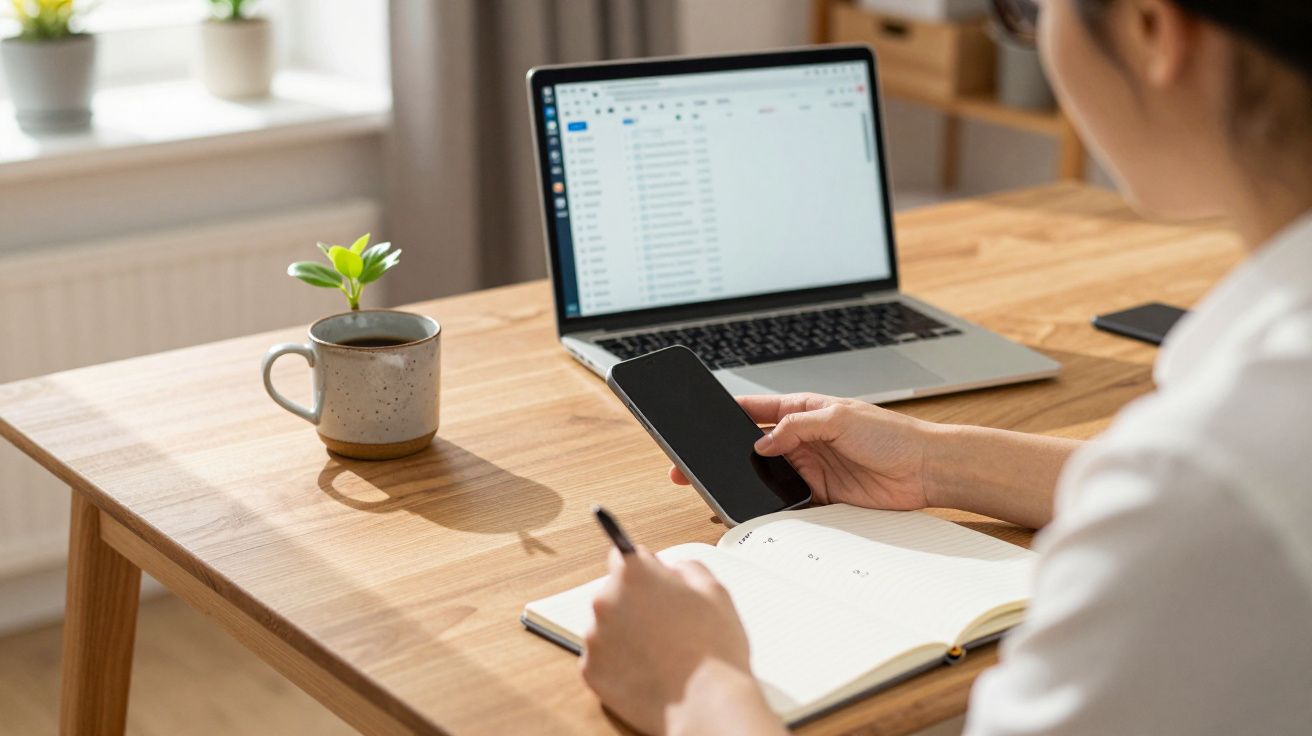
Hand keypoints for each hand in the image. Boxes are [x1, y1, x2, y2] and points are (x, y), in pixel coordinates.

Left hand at [581, 548, 778, 735]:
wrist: (707, 704)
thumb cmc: (714, 650)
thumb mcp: (714, 590)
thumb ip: (686, 567)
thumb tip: (671, 570)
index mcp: (633, 574)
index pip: (621, 554)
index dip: (643, 569)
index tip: (651, 581)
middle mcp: (605, 602)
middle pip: (614, 593)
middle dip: (636, 604)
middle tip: (666, 625)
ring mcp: (594, 639)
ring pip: (608, 627)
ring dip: (626, 634)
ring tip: (660, 652)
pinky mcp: (591, 671)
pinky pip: (603, 659)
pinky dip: (620, 663)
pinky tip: (647, 670)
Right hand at [670, 393, 937, 510]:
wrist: (925, 469)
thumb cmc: (891, 434)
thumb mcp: (839, 418)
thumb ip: (796, 428)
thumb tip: (762, 443)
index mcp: (804, 411)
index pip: (756, 410)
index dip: (727, 415)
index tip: (700, 420)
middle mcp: (803, 440)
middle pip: (754, 447)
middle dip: (726, 454)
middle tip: (695, 466)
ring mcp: (810, 468)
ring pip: (766, 476)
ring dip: (747, 482)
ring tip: (718, 489)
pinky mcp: (821, 495)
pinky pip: (787, 502)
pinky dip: (770, 506)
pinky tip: (754, 509)